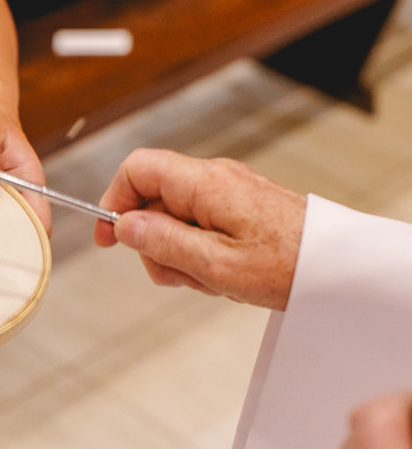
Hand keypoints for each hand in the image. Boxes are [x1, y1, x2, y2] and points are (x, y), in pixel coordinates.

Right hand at [95, 149, 305, 310]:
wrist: (338, 268)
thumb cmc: (288, 265)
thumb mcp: (214, 264)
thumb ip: (163, 242)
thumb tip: (124, 225)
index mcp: (205, 183)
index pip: (137, 169)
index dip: (115, 201)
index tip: (110, 238)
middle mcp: (214, 179)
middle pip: (153, 200)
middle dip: (153, 243)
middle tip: (176, 275)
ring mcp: (227, 192)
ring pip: (175, 218)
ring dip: (178, 255)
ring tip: (208, 279)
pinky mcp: (238, 207)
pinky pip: (200, 226)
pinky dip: (200, 253)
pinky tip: (222, 275)